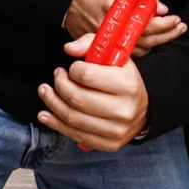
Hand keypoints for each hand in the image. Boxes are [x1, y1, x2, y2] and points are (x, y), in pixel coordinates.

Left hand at [37, 33, 149, 150]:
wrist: (144, 107)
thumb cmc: (123, 77)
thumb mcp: (114, 55)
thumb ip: (90, 44)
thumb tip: (68, 49)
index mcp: (127, 84)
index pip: (87, 75)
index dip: (73, 70)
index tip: (71, 68)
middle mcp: (124, 109)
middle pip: (76, 98)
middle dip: (59, 85)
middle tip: (56, 76)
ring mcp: (116, 130)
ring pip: (72, 118)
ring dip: (52, 103)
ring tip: (45, 91)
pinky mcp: (109, 144)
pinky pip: (75, 134)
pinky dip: (56, 124)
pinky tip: (45, 115)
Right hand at [64, 0, 184, 54]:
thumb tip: (162, 9)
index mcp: (117, 10)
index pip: (147, 24)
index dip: (165, 24)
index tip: (176, 19)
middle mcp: (111, 28)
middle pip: (146, 40)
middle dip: (167, 35)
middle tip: (180, 27)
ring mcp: (104, 40)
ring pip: (137, 51)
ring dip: (156, 43)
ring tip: (169, 33)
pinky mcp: (99, 47)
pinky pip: (125, 54)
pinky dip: (140, 49)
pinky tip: (150, 41)